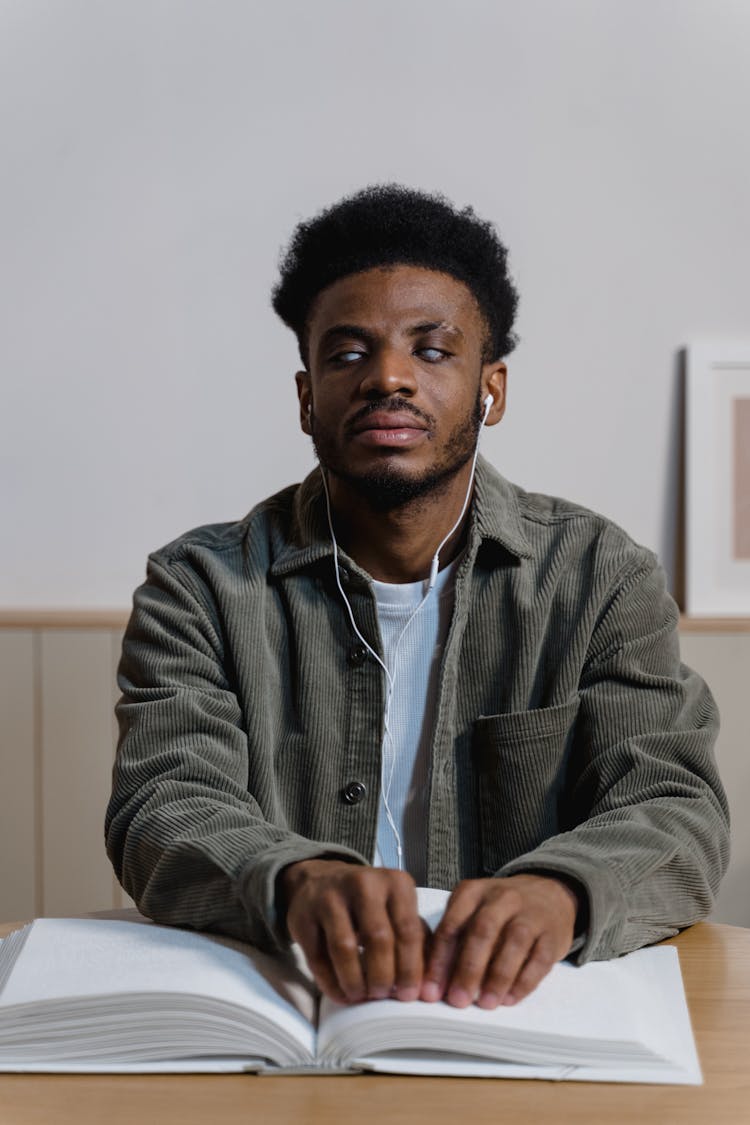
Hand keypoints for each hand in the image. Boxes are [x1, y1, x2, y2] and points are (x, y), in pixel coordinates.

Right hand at [280, 860, 425, 1004]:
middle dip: (383, 976)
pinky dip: (331, 983)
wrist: (320, 881)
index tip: (408, 995)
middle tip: (382, 995)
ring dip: (355, 981)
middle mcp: (363, 883)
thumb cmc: (370, 903)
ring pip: (345, 948)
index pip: (408, 930)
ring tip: (361, 996)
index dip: (410, 968)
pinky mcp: (303, 916)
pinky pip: (318, 958)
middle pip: (378, 939)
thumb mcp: (398, 908)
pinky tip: (341, 994)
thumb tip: (428, 987)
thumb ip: (418, 939)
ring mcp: (330, 897)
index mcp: (395, 882)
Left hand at [420, 874, 578, 1008]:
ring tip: (485, 1003)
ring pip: (513, 943)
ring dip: (497, 977)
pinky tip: (509, 999)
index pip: (452, 925)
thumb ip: (455, 939)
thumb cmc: (500, 912)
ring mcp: (530, 914)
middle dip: (468, 969)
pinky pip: (539, 959)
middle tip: (458, 1000)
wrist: (548, 895)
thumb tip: (435, 982)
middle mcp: (502, 898)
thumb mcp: (473, 911)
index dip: (440, 960)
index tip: (430, 991)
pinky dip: (524, 982)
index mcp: (473, 892)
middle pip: (482, 931)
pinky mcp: (552, 934)